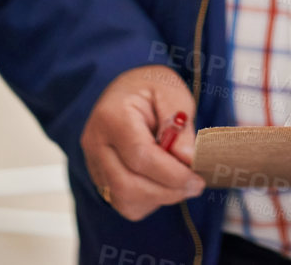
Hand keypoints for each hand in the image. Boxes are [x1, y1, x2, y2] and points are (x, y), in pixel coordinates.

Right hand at [80, 65, 203, 220]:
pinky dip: (146, 202)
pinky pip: (121, 203)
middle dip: (167, 192)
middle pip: (128, 185)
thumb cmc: (150, 88)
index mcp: (112, 116)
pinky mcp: (98, 177)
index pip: (140, 156)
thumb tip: (186, 159)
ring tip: (179, 183)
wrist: (126, 90)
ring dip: (158, 199)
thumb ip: (179, 124)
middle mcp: (95, 142)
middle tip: (195, 186)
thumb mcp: (172, 91)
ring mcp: (93, 162)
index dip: (172, 174)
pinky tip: (161, 183)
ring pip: (124, 200)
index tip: (197, 179)